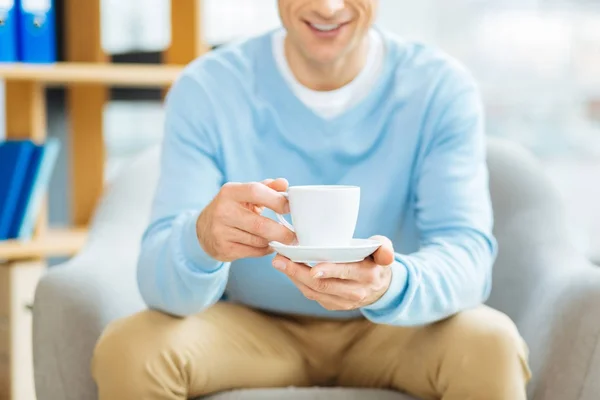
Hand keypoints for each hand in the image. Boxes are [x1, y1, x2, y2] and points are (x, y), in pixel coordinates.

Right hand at [196, 178, 295, 261]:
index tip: (290, 207)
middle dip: (281, 232)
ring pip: (258, 241)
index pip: (256, 192)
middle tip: (294, 236)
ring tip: (280, 239)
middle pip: (260, 225)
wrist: (203, 230)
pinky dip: (265, 250)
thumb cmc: (232, 208)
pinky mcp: (223, 249)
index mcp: (230, 192)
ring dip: (273, 241)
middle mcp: (223, 211)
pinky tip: (267, 245)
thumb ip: (267, 188)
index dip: (276, 200)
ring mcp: (221, 231)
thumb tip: (284, 184)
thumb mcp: (245, 194)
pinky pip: (253, 252)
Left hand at [272, 236, 394, 310]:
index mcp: (367, 275)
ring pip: (314, 292)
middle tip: (280, 259)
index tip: (313, 267)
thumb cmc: (375, 261)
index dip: (329, 270)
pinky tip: (288, 271)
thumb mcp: (383, 251)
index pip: (346, 272)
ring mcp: (342, 302)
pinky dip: (298, 283)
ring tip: (279, 263)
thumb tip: (383, 252)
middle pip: (323, 284)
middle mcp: (355, 292)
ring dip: (294, 278)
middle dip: (299, 272)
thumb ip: (384, 248)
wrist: (380, 287)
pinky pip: (312, 295)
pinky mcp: (332, 305)